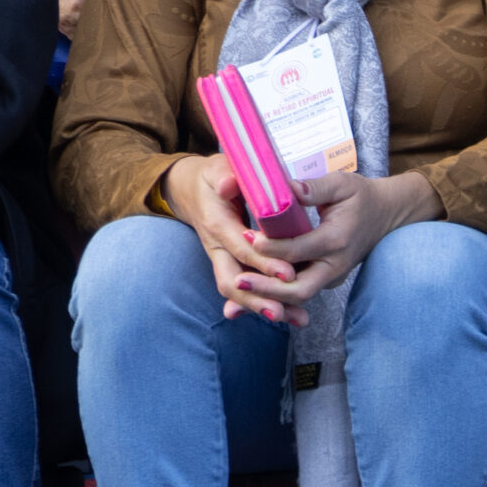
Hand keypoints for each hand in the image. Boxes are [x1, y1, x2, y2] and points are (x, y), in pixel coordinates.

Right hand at [162, 153, 299, 322]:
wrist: (190, 189)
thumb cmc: (213, 176)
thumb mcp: (219, 168)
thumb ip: (225, 175)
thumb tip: (230, 185)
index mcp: (218, 224)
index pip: (241, 248)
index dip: (263, 263)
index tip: (288, 273)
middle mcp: (217, 247)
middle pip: (232, 280)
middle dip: (258, 297)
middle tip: (284, 310)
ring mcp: (223, 259)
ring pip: (238, 291)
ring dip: (263, 307)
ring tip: (296, 318)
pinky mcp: (231, 264)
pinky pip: (244, 289)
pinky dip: (262, 303)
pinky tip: (288, 316)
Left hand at [222, 170, 441, 325]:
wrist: (386, 214)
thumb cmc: (361, 196)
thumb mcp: (342, 184)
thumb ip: (314, 188)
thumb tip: (287, 188)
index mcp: (337, 240)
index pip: (298, 250)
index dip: (270, 247)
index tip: (248, 237)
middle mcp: (335, 265)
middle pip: (298, 289)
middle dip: (267, 288)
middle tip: (239, 280)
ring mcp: (332, 276)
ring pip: (298, 296)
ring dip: (268, 296)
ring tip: (239, 290)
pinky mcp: (326, 279)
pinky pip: (300, 291)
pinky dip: (277, 294)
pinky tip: (252, 290)